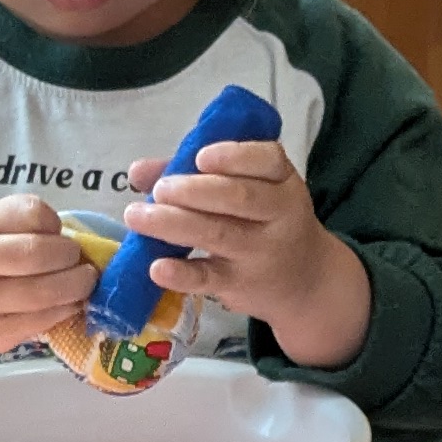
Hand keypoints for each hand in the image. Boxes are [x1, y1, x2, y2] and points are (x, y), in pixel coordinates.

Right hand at [0, 192, 98, 369]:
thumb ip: (23, 215)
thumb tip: (65, 234)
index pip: (27, 215)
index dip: (53, 222)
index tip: (58, 231)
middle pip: (37, 256)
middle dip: (71, 257)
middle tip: (79, 259)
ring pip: (44, 295)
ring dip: (76, 287)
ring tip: (84, 280)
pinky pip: (41, 322)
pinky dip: (65, 311)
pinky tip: (69, 302)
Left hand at [118, 138, 368, 365]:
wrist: (304, 281)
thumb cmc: (264, 222)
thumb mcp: (249, 189)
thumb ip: (194, 174)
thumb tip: (139, 171)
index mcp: (282, 181)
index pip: (267, 161)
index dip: (233, 156)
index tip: (200, 157)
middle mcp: (279, 215)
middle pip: (238, 197)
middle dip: (194, 191)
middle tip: (160, 190)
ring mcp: (260, 252)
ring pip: (217, 234)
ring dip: (173, 224)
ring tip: (137, 216)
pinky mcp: (240, 284)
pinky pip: (209, 278)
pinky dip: (182, 274)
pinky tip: (156, 267)